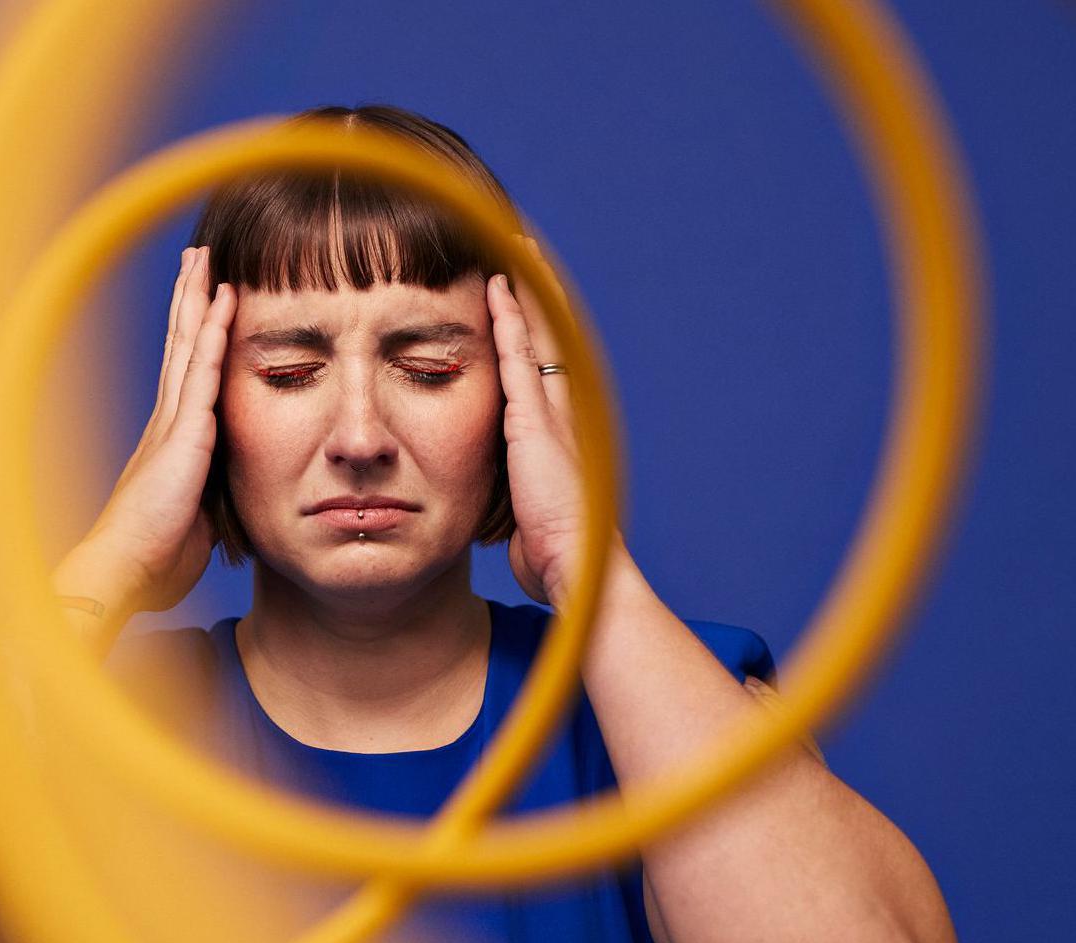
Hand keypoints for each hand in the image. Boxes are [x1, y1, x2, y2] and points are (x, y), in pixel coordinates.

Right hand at [55, 246, 236, 615]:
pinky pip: (203, 370)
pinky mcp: (183, 431)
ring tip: (204, 258)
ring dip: (198, 299)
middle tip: (195, 258)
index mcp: (168, 442)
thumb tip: (221, 503)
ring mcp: (172, 422)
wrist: (124, 569)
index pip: (184, 376)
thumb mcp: (194, 523)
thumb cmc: (153, 559)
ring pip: (188, 345)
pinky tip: (224, 299)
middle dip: (188, 300)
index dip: (191, 336)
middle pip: (180, 346)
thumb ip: (208, 500)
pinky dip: (214, 332)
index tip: (200, 300)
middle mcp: (166, 422)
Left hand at [487, 238, 612, 604]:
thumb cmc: (553, 554)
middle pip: (548, 336)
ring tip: (515, 244)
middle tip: (522, 247)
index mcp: (558, 433)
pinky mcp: (534, 419)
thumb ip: (516, 499)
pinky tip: (498, 284)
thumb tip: (502, 515)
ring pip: (537, 334)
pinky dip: (509, 317)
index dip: (531, 326)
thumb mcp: (526, 516)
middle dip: (535, 292)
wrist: (577, 566)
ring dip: (525, 288)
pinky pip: (519, 354)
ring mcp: (551, 412)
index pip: (544, 365)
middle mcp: (561, 412)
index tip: (518, 291)